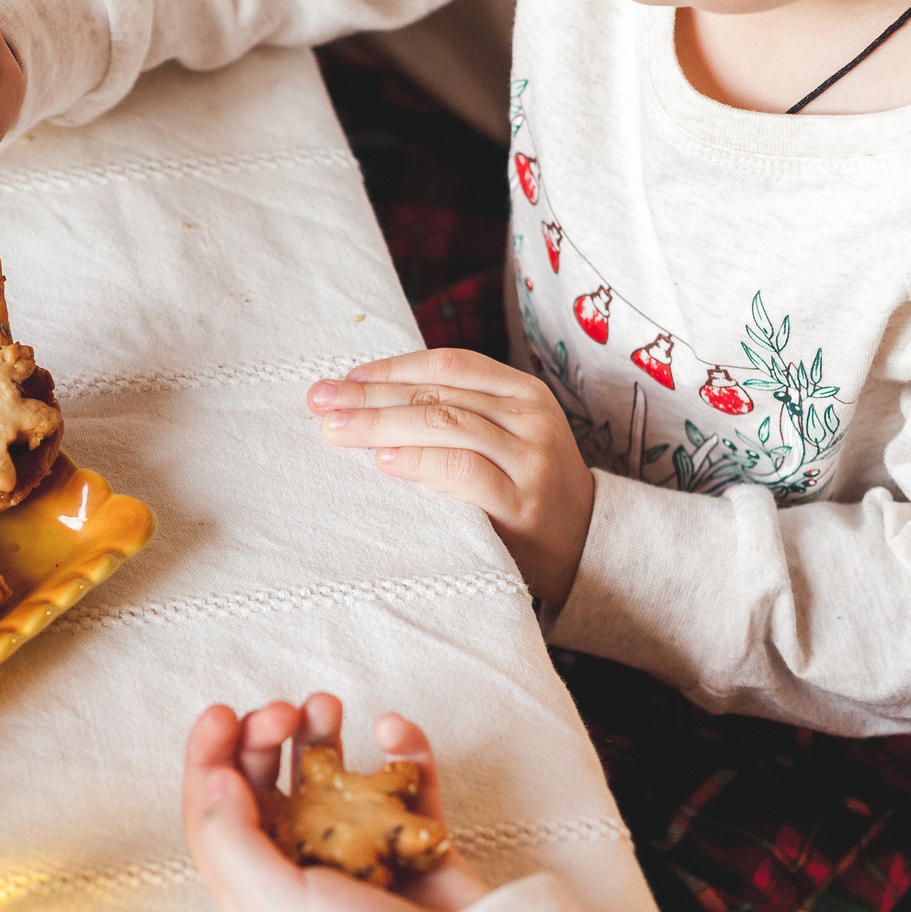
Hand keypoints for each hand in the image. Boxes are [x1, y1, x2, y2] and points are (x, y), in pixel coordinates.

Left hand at [180, 694, 487, 911]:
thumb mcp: (271, 904)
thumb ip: (230, 840)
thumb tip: (213, 777)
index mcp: (256, 888)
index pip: (215, 814)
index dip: (209, 758)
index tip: (220, 712)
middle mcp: (300, 867)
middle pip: (268, 787)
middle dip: (268, 739)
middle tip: (286, 711)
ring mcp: (360, 851)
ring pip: (330, 776)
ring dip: (323, 735)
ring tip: (328, 705)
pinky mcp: (414, 840)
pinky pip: (404, 781)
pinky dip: (401, 751)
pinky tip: (394, 731)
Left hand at [308, 348, 596, 604]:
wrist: (591, 545)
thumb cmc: (526, 488)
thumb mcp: (504, 438)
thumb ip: (455, 414)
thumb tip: (365, 398)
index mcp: (522, 391)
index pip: (446, 366)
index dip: (390, 368)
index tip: (343, 379)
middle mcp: (529, 417)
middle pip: (437, 394)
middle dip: (371, 396)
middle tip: (319, 403)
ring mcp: (530, 459)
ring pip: (446, 424)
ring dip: (382, 424)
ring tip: (337, 431)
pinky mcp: (523, 503)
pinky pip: (464, 471)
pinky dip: (420, 462)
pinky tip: (384, 461)